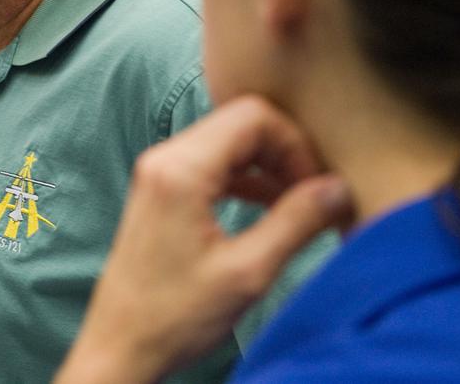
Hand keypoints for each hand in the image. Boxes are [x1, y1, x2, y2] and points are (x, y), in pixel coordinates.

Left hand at [53, 96, 352, 383]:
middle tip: (313, 194)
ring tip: (299, 204)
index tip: (316, 185)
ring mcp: (158, 172)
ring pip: (228, 142)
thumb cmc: (175, 316)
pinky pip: (211, 165)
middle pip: (240, 123)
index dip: (295, 144)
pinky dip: (245, 178)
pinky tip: (271, 208)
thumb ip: (296, 222)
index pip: (252, 116)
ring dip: (267, 165)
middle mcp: (163, 158)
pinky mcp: (160, 190)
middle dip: (285, 151)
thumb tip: (338, 188)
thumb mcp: (248, 272)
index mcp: (180, 169)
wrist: (121, 344)